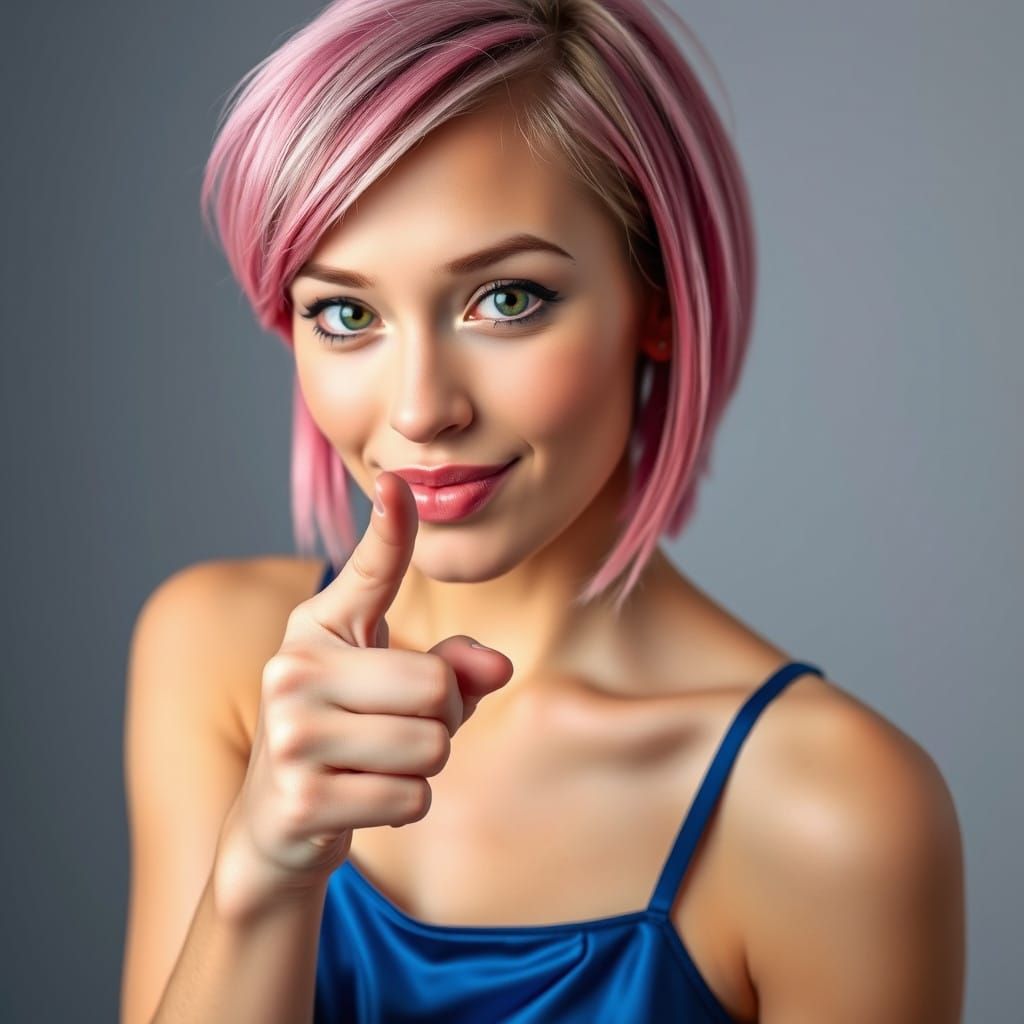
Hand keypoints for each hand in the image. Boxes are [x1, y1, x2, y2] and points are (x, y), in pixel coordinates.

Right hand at [213, 470, 513, 918]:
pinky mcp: (300, 798)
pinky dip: (405, 806)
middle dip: (443, 720)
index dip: (389, 527)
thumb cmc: (348, 740)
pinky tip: (361, 801)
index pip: (369, 571)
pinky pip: (411, 798)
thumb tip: (499, 665)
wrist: (276, 825)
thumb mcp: (396, 694)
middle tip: (397, 732)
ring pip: (431, 745)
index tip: (397, 481)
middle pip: (437, 687)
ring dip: (424, 767)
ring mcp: (290, 734)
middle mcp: (294, 670)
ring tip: (374, 766)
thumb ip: (452, 669)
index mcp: (319, 629)